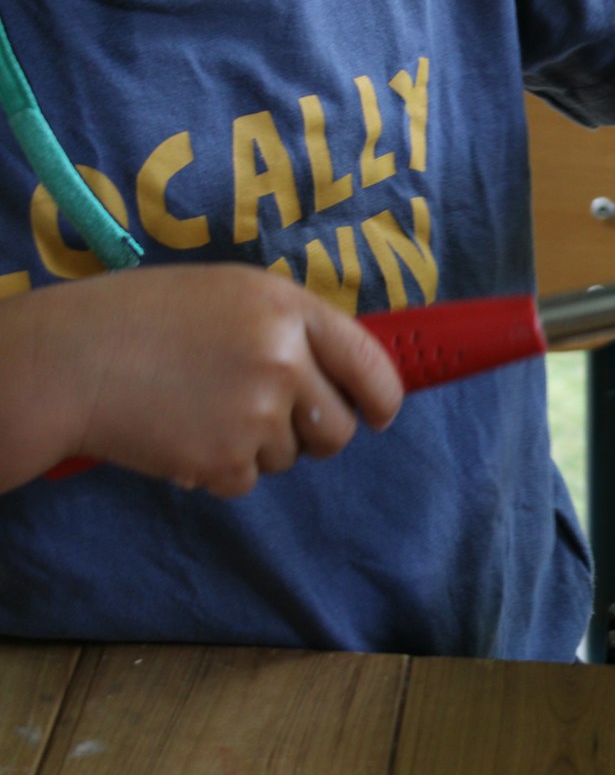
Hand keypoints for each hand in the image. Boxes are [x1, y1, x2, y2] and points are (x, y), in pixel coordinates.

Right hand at [5, 264, 403, 495]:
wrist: (71, 361)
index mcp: (288, 309)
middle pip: (339, 426)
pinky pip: (248, 479)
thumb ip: (294, 327)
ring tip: (205, 407)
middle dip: (316, 432)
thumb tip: (350, 371)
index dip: (384, 396)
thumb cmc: (146, 319)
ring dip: (259, 446)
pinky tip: (185, 431)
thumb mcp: (231, 295)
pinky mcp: (225, 459)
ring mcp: (256, 413)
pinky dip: (221, 467)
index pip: (370, 362)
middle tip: (274, 417)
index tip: (381, 413)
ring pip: (291, 456)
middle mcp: (283, 359)